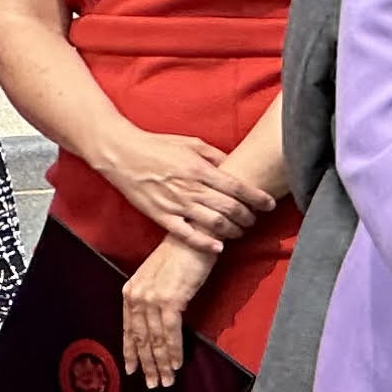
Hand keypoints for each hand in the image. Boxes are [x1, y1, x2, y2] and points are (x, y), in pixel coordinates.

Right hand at [97, 126, 260, 246]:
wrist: (121, 153)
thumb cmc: (158, 146)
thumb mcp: (192, 143)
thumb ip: (216, 156)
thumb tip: (237, 166)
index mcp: (199, 168)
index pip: (237, 187)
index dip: (257, 198)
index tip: (270, 205)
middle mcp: (190, 188)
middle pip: (229, 208)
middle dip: (248, 217)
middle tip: (255, 220)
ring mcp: (175, 204)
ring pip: (213, 223)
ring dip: (232, 231)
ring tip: (240, 232)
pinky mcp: (160, 216)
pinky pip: (186, 235)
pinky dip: (204, 243)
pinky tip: (219, 247)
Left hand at [118, 236, 215, 389]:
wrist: (196, 235)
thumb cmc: (184, 254)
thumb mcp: (162, 277)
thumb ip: (156, 297)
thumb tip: (161, 321)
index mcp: (131, 289)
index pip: (128, 328)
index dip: (131, 352)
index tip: (133, 369)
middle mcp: (136, 295)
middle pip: (140, 338)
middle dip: (147, 364)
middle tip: (153, 383)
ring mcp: (151, 298)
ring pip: (154, 339)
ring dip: (161, 363)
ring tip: (166, 380)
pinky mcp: (169, 300)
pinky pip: (170, 333)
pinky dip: (173, 351)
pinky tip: (176, 364)